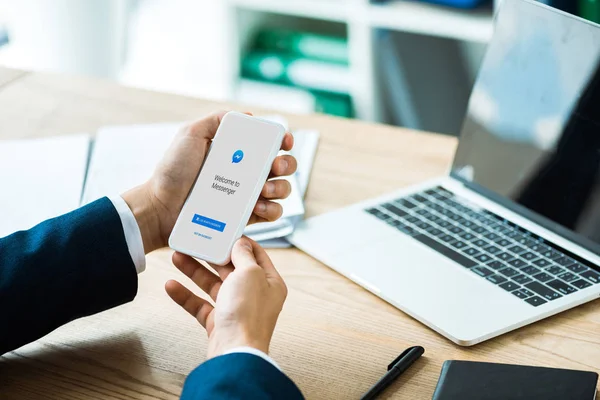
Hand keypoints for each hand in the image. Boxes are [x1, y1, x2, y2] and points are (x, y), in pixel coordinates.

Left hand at [122, 111, 296, 252]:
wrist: (161, 206)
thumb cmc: (172, 171)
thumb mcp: (190, 135)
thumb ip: (215, 120)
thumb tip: (247, 116)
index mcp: (237, 152)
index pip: (269, 143)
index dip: (283, 140)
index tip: (284, 141)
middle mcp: (247, 173)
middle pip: (283, 166)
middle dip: (287, 164)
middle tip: (273, 167)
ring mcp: (247, 195)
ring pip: (282, 190)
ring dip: (281, 188)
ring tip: (263, 190)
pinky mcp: (246, 217)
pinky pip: (271, 213)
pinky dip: (272, 209)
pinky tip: (258, 206)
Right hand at [165, 237, 286, 356]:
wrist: (235, 353)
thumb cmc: (248, 313)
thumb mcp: (249, 273)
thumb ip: (243, 256)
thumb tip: (241, 243)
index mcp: (270, 282)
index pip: (256, 254)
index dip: (239, 241)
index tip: (223, 230)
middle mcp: (255, 295)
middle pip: (231, 268)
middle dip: (211, 255)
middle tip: (194, 241)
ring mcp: (236, 309)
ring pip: (213, 285)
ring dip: (194, 271)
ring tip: (177, 256)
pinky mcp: (219, 323)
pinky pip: (201, 305)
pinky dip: (186, 295)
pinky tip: (170, 285)